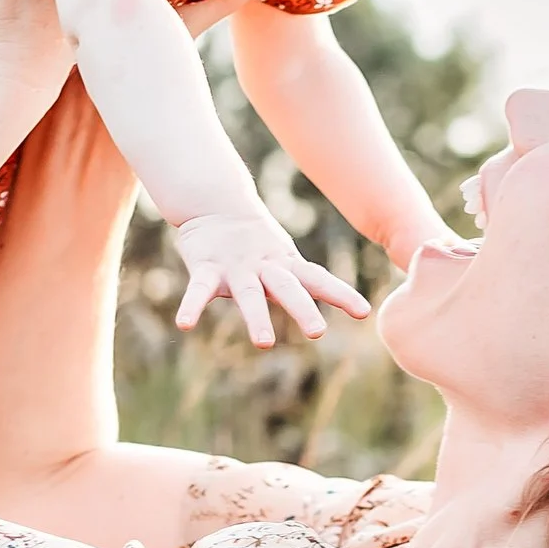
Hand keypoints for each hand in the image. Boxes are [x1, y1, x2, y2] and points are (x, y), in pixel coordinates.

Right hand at [172, 212, 369, 346]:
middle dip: (302, 308)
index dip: (340, 294)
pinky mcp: (206, 267)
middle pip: (287, 288)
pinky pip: (197, 289)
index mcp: (285, 265)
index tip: (364, 311)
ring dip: (256, 317)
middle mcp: (264, 267)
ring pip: (248, 294)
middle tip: (317, 331)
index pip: (317, 279)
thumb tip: (343, 302)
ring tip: (264, 343)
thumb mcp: (284, 260)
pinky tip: (184, 325)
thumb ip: (304, 283)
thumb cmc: (257, 243)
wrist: (215, 204)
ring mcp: (235, 267)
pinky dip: (191, 306)